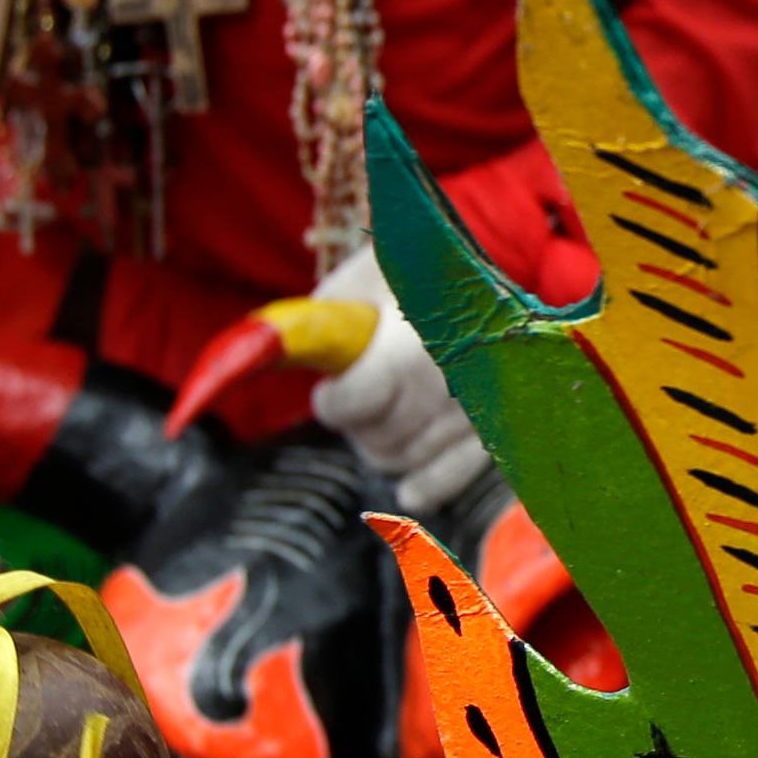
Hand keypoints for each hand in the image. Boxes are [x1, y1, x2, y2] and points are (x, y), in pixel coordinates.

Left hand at [305, 242, 495, 510]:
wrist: (484, 263)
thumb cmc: (408, 268)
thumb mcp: (354, 284)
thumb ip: (316, 328)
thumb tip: (260, 359)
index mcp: (414, 344)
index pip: (356, 405)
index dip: (333, 402)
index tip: (329, 389)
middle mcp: (454, 383)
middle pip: (381, 439)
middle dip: (358, 421)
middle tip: (357, 393)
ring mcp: (480, 408)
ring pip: (406, 458)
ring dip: (383, 442)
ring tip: (384, 407)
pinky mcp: (497, 423)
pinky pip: (455, 474)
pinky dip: (428, 487)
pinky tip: (409, 494)